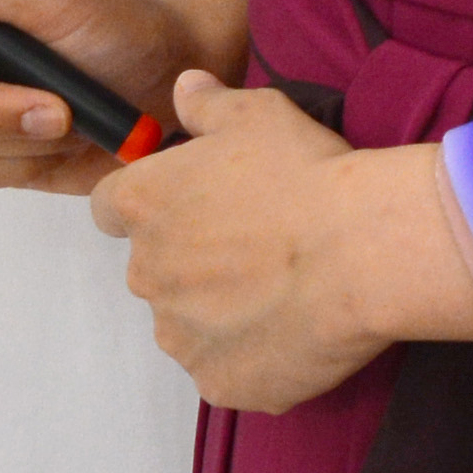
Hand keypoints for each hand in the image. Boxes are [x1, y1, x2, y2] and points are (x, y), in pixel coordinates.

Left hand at [94, 72, 472, 413]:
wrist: (362, 251)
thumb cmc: (307, 175)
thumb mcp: (258, 114)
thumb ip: (208, 104)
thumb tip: (184, 88)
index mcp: (144, 205)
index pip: (111, 208)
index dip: (150, 205)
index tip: (190, 205)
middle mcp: (148, 274)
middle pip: (154, 269)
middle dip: (192, 261)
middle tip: (257, 246)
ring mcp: (181, 338)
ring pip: (188, 325)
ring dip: (220, 313)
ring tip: (284, 292)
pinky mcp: (220, 384)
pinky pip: (226, 371)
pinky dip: (252, 357)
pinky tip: (295, 332)